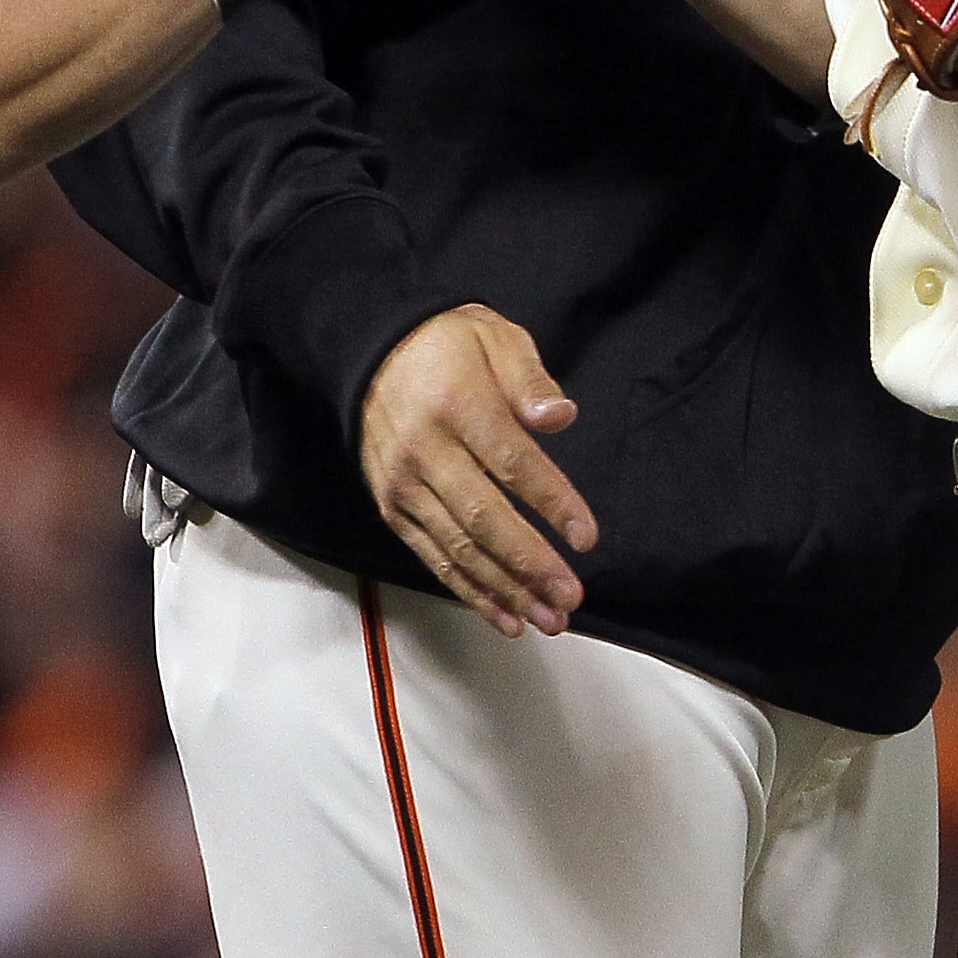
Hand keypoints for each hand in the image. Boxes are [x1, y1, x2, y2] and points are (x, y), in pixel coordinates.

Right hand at [358, 304, 598, 636]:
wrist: (373, 351)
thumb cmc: (449, 346)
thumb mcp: (496, 338)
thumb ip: (529, 380)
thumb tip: (561, 417)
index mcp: (458, 405)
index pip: (512, 462)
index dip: (551, 502)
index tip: (585, 536)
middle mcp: (425, 451)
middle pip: (482, 517)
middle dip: (530, 563)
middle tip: (569, 596)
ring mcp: (404, 485)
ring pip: (458, 548)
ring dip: (505, 589)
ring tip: (548, 619)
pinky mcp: (393, 508)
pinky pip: (433, 557)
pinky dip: (470, 591)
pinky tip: (505, 615)